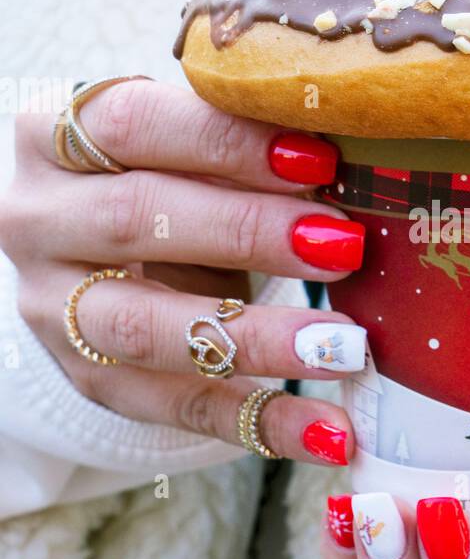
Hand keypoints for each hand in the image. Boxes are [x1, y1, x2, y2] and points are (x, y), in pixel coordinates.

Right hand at [0, 79, 367, 464]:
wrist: (92, 256)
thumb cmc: (159, 179)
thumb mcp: (182, 151)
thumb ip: (240, 152)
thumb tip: (346, 162)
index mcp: (52, 138)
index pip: (133, 126)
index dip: (223, 141)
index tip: (317, 160)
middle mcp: (34, 220)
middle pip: (134, 220)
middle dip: (247, 232)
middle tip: (342, 247)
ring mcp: (53, 309)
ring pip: (148, 328)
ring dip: (257, 340)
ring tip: (344, 347)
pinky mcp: (90, 379)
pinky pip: (178, 407)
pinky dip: (261, 422)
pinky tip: (330, 431)